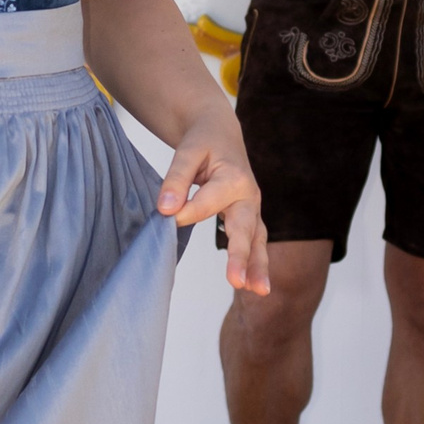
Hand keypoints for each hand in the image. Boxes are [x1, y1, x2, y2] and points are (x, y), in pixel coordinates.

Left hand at [156, 120, 269, 293]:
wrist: (221, 131)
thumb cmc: (204, 141)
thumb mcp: (187, 150)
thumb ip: (176, 178)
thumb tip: (165, 208)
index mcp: (233, 176)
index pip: (207, 203)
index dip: (185, 212)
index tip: (165, 216)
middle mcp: (248, 194)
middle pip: (244, 228)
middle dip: (240, 256)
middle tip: (234, 281)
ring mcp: (252, 208)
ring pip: (257, 239)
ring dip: (257, 266)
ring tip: (258, 291)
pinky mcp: (251, 217)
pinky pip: (257, 242)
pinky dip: (257, 265)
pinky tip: (254, 288)